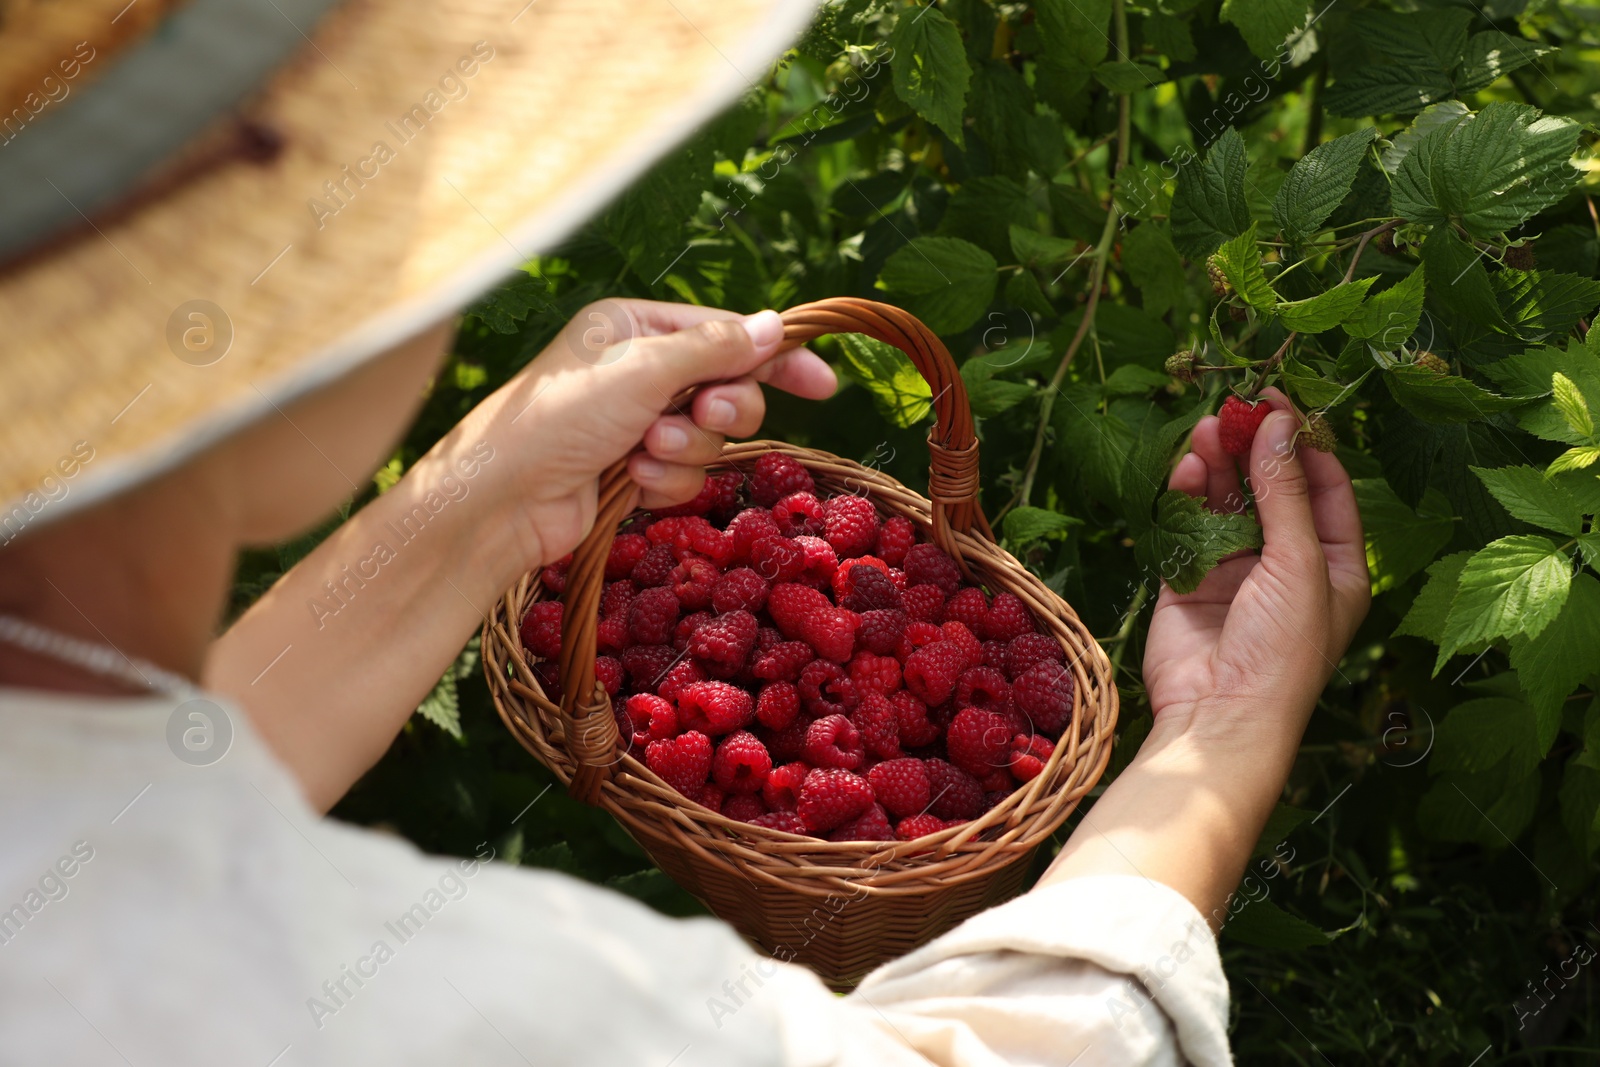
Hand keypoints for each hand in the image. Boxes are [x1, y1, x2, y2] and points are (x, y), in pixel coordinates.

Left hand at [435, 301, 834, 583]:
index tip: (823, 385)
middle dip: (721, 409)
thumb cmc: (559, 418)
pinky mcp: (633, 473)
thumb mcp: (643, 371)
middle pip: (729, 388)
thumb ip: (714, 349)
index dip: (775, 357)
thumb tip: (773, 324)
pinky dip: (664, 482)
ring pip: (709, 438)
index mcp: (636, 329)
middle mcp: (639, 372)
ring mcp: (636, 424)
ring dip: (685, 450)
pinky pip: (684, 476)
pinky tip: (628, 482)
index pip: (726, 334)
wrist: (503, 500)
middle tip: (703, 412)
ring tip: (643, 452)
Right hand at [1141, 389, 1370, 745]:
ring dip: (1217, 465)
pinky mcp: (1189, 580)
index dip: (1303, 441)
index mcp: (1335, 564)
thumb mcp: (1298, 563)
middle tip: (1232, 406)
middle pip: (1272, 488)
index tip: (1277, 399)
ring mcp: (1235, 571)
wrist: (1219, 718)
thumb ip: (1286, 491)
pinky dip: (1185, 496)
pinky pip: (1187, 526)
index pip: (1325, 486)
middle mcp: (1287, 564)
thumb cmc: (1280, 653)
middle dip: (1254, 448)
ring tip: (1204, 430)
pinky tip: (1184, 471)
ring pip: (1227, 501)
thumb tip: (1280, 423)